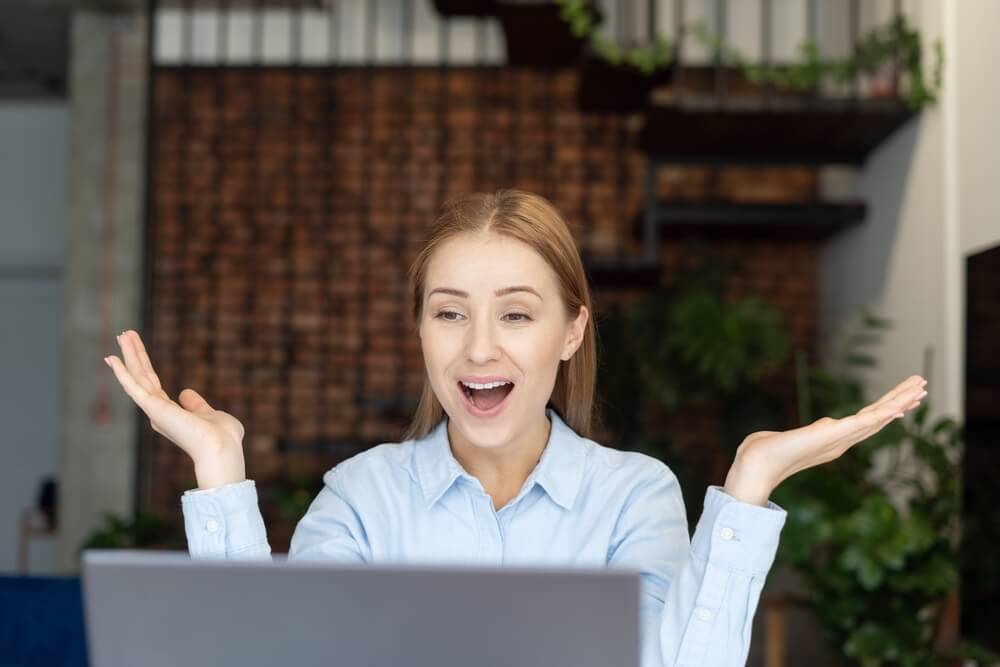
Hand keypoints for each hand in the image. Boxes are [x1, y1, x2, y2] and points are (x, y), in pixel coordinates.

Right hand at [105, 329, 246, 489]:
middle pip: (142, 376)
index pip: (152, 383)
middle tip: (124, 333)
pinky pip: (134, 387)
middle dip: (134, 354)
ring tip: (122, 333)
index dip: (143, 365)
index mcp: (169, 414)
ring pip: (138, 376)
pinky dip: (121, 373)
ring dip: (129, 354)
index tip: (136, 348)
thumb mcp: (210, 414)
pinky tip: (111, 358)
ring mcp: (154, 410)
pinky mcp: (154, 408)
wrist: (222, 448)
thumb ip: (196, 404)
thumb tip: (185, 392)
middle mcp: (157, 412)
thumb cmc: (222, 437)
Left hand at [724, 375, 927, 505]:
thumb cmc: (767, 452)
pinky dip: (882, 415)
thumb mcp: (795, 437)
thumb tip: (825, 425)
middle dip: (902, 401)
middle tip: (923, 385)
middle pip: (879, 417)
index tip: (905, 400)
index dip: (888, 410)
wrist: (756, 464)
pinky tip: (899, 407)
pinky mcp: (832, 435)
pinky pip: (862, 423)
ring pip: (877, 417)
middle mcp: (841, 441)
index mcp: (834, 440)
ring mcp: (839, 439)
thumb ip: (813, 432)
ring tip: (920, 387)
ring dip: (900, 402)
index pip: (867, 421)